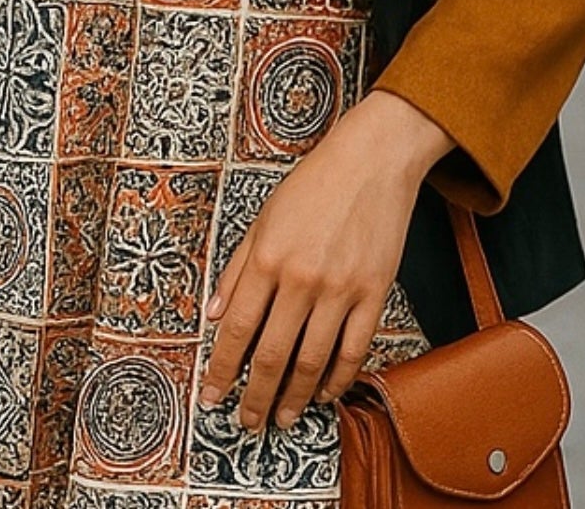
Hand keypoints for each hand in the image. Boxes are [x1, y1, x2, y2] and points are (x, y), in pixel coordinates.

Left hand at [197, 89, 453, 433]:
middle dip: (255, 397)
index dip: (222, 370)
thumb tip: (213, 315)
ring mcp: (340, 289)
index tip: (211, 396)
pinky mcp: (373, 293)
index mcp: (268, 258)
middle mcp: (301, 279)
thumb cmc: (313, 185)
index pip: (236, 329)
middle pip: (272, 355)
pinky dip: (337, 379)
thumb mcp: (263, 218)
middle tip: (246, 423)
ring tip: (282, 418)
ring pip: (312, 362)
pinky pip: (353, 350)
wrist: (371, 161)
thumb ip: (237, 269)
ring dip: (294, 398)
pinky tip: (324, 394)